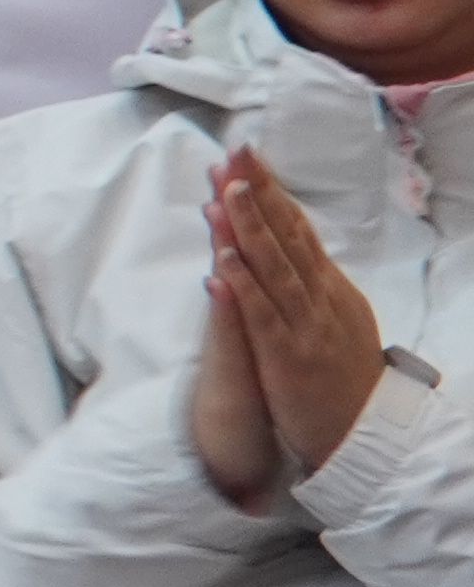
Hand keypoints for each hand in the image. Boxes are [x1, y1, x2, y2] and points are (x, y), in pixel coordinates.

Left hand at [210, 150, 389, 495]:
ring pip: (275, 268)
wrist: (363, 433)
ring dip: (250, 229)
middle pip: (288, 237)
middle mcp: (320, 298)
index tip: (247, 156)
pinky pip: (262, 316)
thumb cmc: (343, 375)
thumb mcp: (338, 317)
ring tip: (227, 192)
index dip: (273, 190)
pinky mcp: (287, 355)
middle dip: (260, 193)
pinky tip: (223, 261)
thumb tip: (300, 243)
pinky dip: (243, 286)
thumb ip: (316, 282)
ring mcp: (305, 325)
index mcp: (329, 286)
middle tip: (236, 153)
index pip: (298, 227)